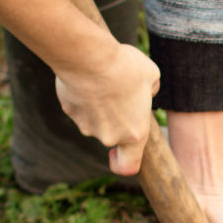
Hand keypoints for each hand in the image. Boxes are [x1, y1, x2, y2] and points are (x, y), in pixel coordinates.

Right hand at [55, 44, 159, 175]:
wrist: (89, 55)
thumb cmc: (124, 66)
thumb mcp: (151, 74)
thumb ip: (151, 89)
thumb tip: (146, 92)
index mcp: (135, 134)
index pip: (128, 167)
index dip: (122, 164)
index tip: (117, 154)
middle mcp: (110, 137)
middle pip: (111, 136)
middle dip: (113, 119)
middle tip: (117, 92)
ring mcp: (88, 127)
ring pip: (94, 121)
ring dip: (98, 107)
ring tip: (102, 81)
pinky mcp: (70, 112)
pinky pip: (78, 108)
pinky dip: (82, 97)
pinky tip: (86, 79)